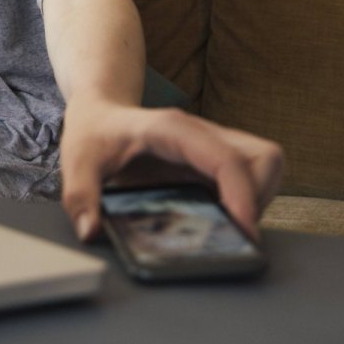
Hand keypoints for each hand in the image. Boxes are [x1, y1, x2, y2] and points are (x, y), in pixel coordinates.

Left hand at [60, 99, 283, 242]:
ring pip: (267, 163)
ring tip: (233, 226)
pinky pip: (253, 174)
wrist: (101, 111)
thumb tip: (91, 232)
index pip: (224, 157)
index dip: (241, 193)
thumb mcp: (76, 162)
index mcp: (171, 130)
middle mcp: (201, 133)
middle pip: (263, 157)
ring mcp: (213, 143)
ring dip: (260, 197)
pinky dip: (251, 198)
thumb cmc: (93, 133)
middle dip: (259, 197)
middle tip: (236, 231)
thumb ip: (80, 196)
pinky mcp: (217, 158)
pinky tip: (224, 218)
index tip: (243, 229)